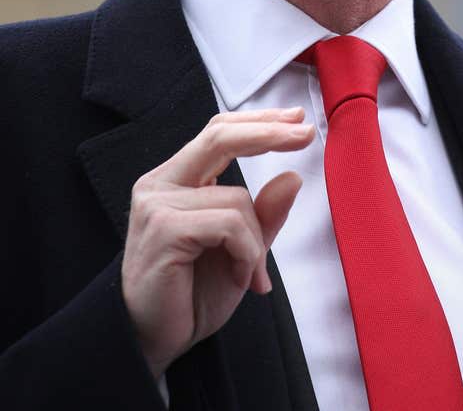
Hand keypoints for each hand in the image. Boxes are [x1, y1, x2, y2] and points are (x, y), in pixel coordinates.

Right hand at [121, 107, 314, 378]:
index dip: (257, 121)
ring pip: (237, 197)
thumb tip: (293, 177)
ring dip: (256, 241)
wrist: (155, 343)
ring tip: (249, 274)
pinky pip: (229, 225)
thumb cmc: (193, 295)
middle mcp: (160, 183)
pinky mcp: (163, 228)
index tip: (297, 119)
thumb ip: (264, 214)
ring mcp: (157, 204)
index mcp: (176, 179)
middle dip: (269, 132)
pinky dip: (246, 253)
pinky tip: (240, 278)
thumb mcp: (243, 250)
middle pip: (220, 136)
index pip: (217, 132)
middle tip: (307, 134)